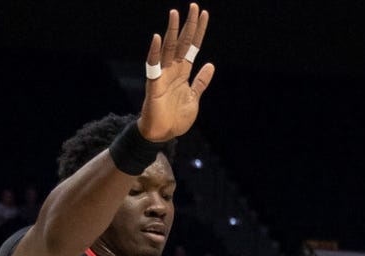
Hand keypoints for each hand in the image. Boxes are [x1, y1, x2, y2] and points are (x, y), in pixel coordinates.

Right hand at [138, 4, 213, 141]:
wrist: (163, 135)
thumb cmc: (176, 118)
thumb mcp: (194, 98)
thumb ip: (201, 82)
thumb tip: (210, 65)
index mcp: (183, 73)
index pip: (193, 47)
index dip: (199, 31)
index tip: (204, 14)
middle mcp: (173, 71)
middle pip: (182, 43)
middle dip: (188, 25)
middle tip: (193, 6)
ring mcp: (163, 76)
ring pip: (168, 49)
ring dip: (172, 32)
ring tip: (175, 13)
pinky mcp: (154, 85)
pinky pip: (153, 66)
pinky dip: (154, 52)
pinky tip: (157, 38)